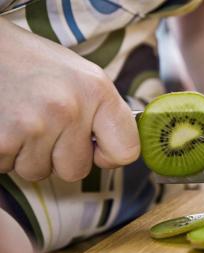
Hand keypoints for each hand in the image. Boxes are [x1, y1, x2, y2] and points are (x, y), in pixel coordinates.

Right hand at [0, 19, 138, 181]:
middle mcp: (70, 108)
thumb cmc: (31, 62)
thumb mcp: (80, 76)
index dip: (108, 156)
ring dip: (27, 154)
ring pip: (38, 172)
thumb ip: (102, 113)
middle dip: (57, 157)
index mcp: (97, 91)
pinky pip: (7, 167)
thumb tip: (116, 151)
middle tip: (42, 124)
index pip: (126, 150)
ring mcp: (35, 125)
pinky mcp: (3, 140)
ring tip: (19, 119)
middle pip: (76, 170)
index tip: (94, 147)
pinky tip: (3, 123)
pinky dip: (3, 152)